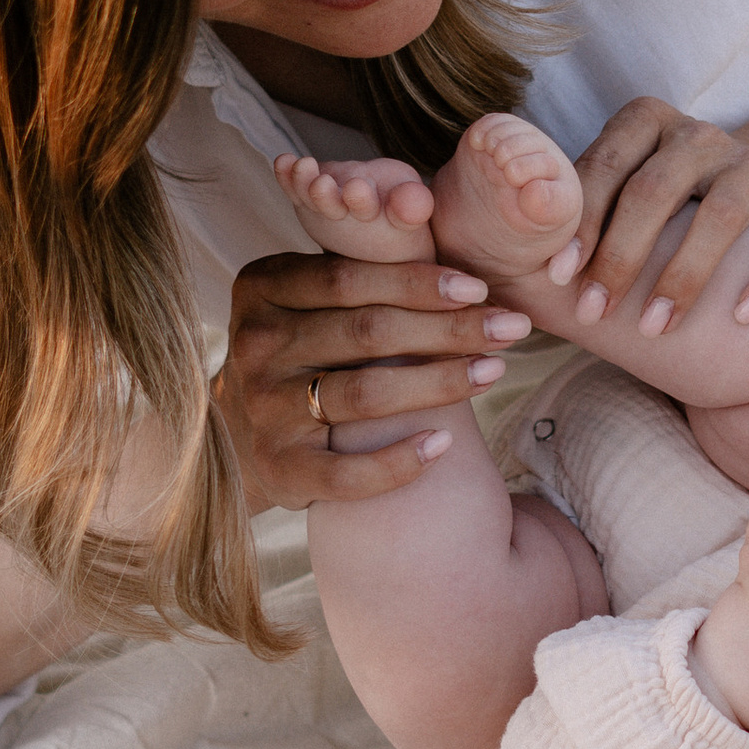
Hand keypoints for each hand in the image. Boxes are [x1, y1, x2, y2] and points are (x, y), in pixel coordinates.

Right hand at [219, 248, 531, 513]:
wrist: (237, 428)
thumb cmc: (303, 350)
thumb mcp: (310, 300)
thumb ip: (361, 278)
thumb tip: (465, 276)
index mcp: (263, 288)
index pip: (348, 277)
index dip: (419, 282)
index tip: (480, 290)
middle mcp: (256, 345)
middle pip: (366, 332)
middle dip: (449, 329)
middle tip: (512, 329)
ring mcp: (263, 409)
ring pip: (364, 394)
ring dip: (440, 383)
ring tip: (494, 371)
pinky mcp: (278, 467)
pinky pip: (346, 473)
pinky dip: (398, 462)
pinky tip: (443, 444)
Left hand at [551, 97, 748, 334]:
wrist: (748, 193)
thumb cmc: (655, 208)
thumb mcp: (613, 193)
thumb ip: (571, 209)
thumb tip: (509, 262)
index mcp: (647, 121)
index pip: (607, 166)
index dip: (580, 222)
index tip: (559, 276)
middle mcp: (703, 135)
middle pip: (657, 190)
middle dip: (622, 258)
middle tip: (595, 314)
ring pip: (725, 214)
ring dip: (685, 276)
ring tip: (655, 328)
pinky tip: (746, 317)